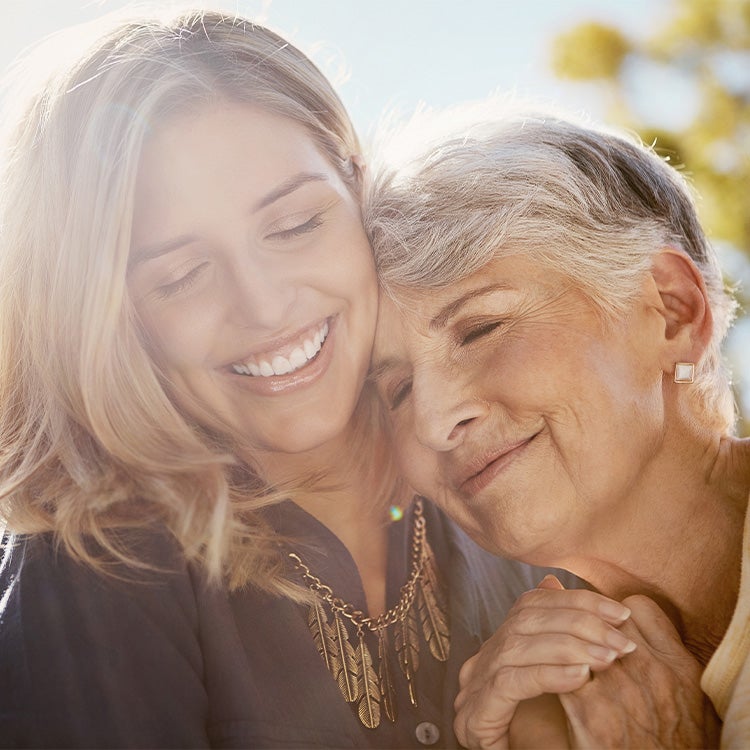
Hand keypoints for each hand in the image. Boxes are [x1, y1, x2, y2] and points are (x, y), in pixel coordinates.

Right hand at [454, 576, 635, 749]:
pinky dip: (548, 675)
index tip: (620, 613)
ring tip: (609, 657)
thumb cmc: (550, 739)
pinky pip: (510, 683)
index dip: (575, 601)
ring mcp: (474, 686)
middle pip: (525, 619)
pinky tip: (581, 677)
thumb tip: (584, 604)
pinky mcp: (475, 715)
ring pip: (517, 646)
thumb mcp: (567, 687)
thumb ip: (572, 648)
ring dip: (569, 647)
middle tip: (621, 638)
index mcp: (501, 646)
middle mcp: (483, 659)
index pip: (532, 603)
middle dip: (579, 622)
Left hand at [560, 594, 720, 748]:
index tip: (608, 625)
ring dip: (567, 643)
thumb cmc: (674, 740)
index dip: (617, 613)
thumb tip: (633, 613)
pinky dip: (553, 669)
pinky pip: (559, 669)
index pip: (637, 606)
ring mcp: (619, 688)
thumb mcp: (689, 694)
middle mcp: (650, 670)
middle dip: (588, 624)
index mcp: (678, 663)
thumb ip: (666, 650)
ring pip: (578, 639)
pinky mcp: (589, 710)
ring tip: (562, 653)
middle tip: (579, 637)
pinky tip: (552, 676)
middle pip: (603, 619)